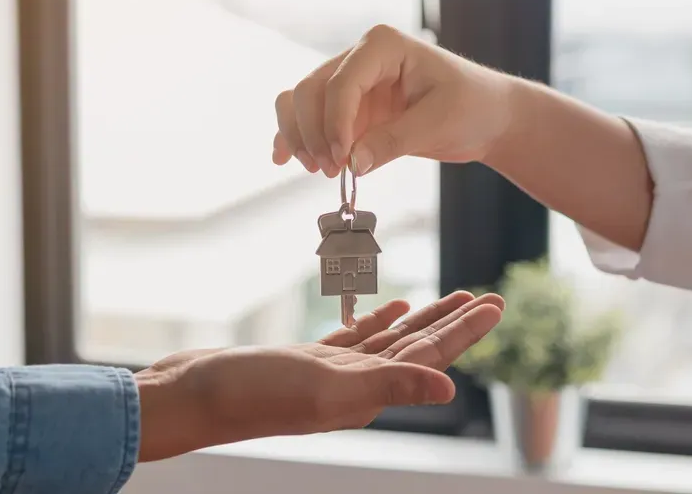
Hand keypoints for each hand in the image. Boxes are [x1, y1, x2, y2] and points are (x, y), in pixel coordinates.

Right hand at [134, 290, 503, 461]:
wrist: (194, 395)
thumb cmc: (254, 393)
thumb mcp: (328, 387)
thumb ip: (389, 386)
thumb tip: (449, 389)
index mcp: (371, 391)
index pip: (431, 355)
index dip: (466, 330)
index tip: (497, 304)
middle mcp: (358, 383)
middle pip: (420, 346)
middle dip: (456, 321)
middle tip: (490, 297)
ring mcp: (333, 371)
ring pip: (392, 340)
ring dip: (424, 317)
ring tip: (455, 296)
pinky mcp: (307, 359)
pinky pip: (356, 337)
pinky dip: (379, 320)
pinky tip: (394, 305)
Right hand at [272, 24, 515, 176]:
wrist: (487, 117)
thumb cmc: (472, 107)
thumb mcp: (439, 122)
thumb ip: (394, 141)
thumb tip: (352, 163)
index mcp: (382, 46)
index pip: (341, 82)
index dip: (333, 122)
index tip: (340, 160)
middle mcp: (358, 58)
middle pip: (310, 90)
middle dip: (313, 132)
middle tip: (330, 170)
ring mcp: (350, 84)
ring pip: (300, 102)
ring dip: (299, 135)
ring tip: (318, 169)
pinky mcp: (348, 109)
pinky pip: (309, 118)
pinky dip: (294, 136)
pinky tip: (283, 158)